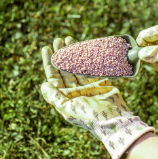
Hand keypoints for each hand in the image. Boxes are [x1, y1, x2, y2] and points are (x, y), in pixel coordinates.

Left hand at [40, 36, 154, 158]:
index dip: (49, 62)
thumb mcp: (67, 107)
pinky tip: (83, 48)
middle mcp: (74, 90)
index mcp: (64, 97)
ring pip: (77, 66)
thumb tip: (43, 84)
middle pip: (64, 69)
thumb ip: (54, 96)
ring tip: (69, 39)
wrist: (113, 119)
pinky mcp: (99, 82)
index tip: (46, 48)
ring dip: (72, 53)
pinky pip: (91, 67)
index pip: (53, 77)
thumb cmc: (89, 116)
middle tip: (58, 39)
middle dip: (61, 54)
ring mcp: (86, 85)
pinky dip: (87, 58)